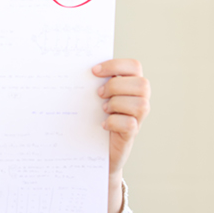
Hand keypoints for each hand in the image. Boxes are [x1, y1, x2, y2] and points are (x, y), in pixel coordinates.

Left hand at [93, 59, 149, 212]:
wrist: (92, 148)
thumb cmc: (92, 117)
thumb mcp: (93, 97)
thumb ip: (93, 82)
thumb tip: (71, 69)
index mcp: (130, 86)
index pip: (134, 66)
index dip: (116, 65)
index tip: (93, 71)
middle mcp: (139, 101)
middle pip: (142, 84)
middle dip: (116, 86)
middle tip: (98, 94)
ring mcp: (137, 119)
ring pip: (141, 104)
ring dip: (117, 104)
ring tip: (103, 109)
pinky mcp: (130, 135)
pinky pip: (131, 124)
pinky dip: (114, 122)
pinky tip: (102, 124)